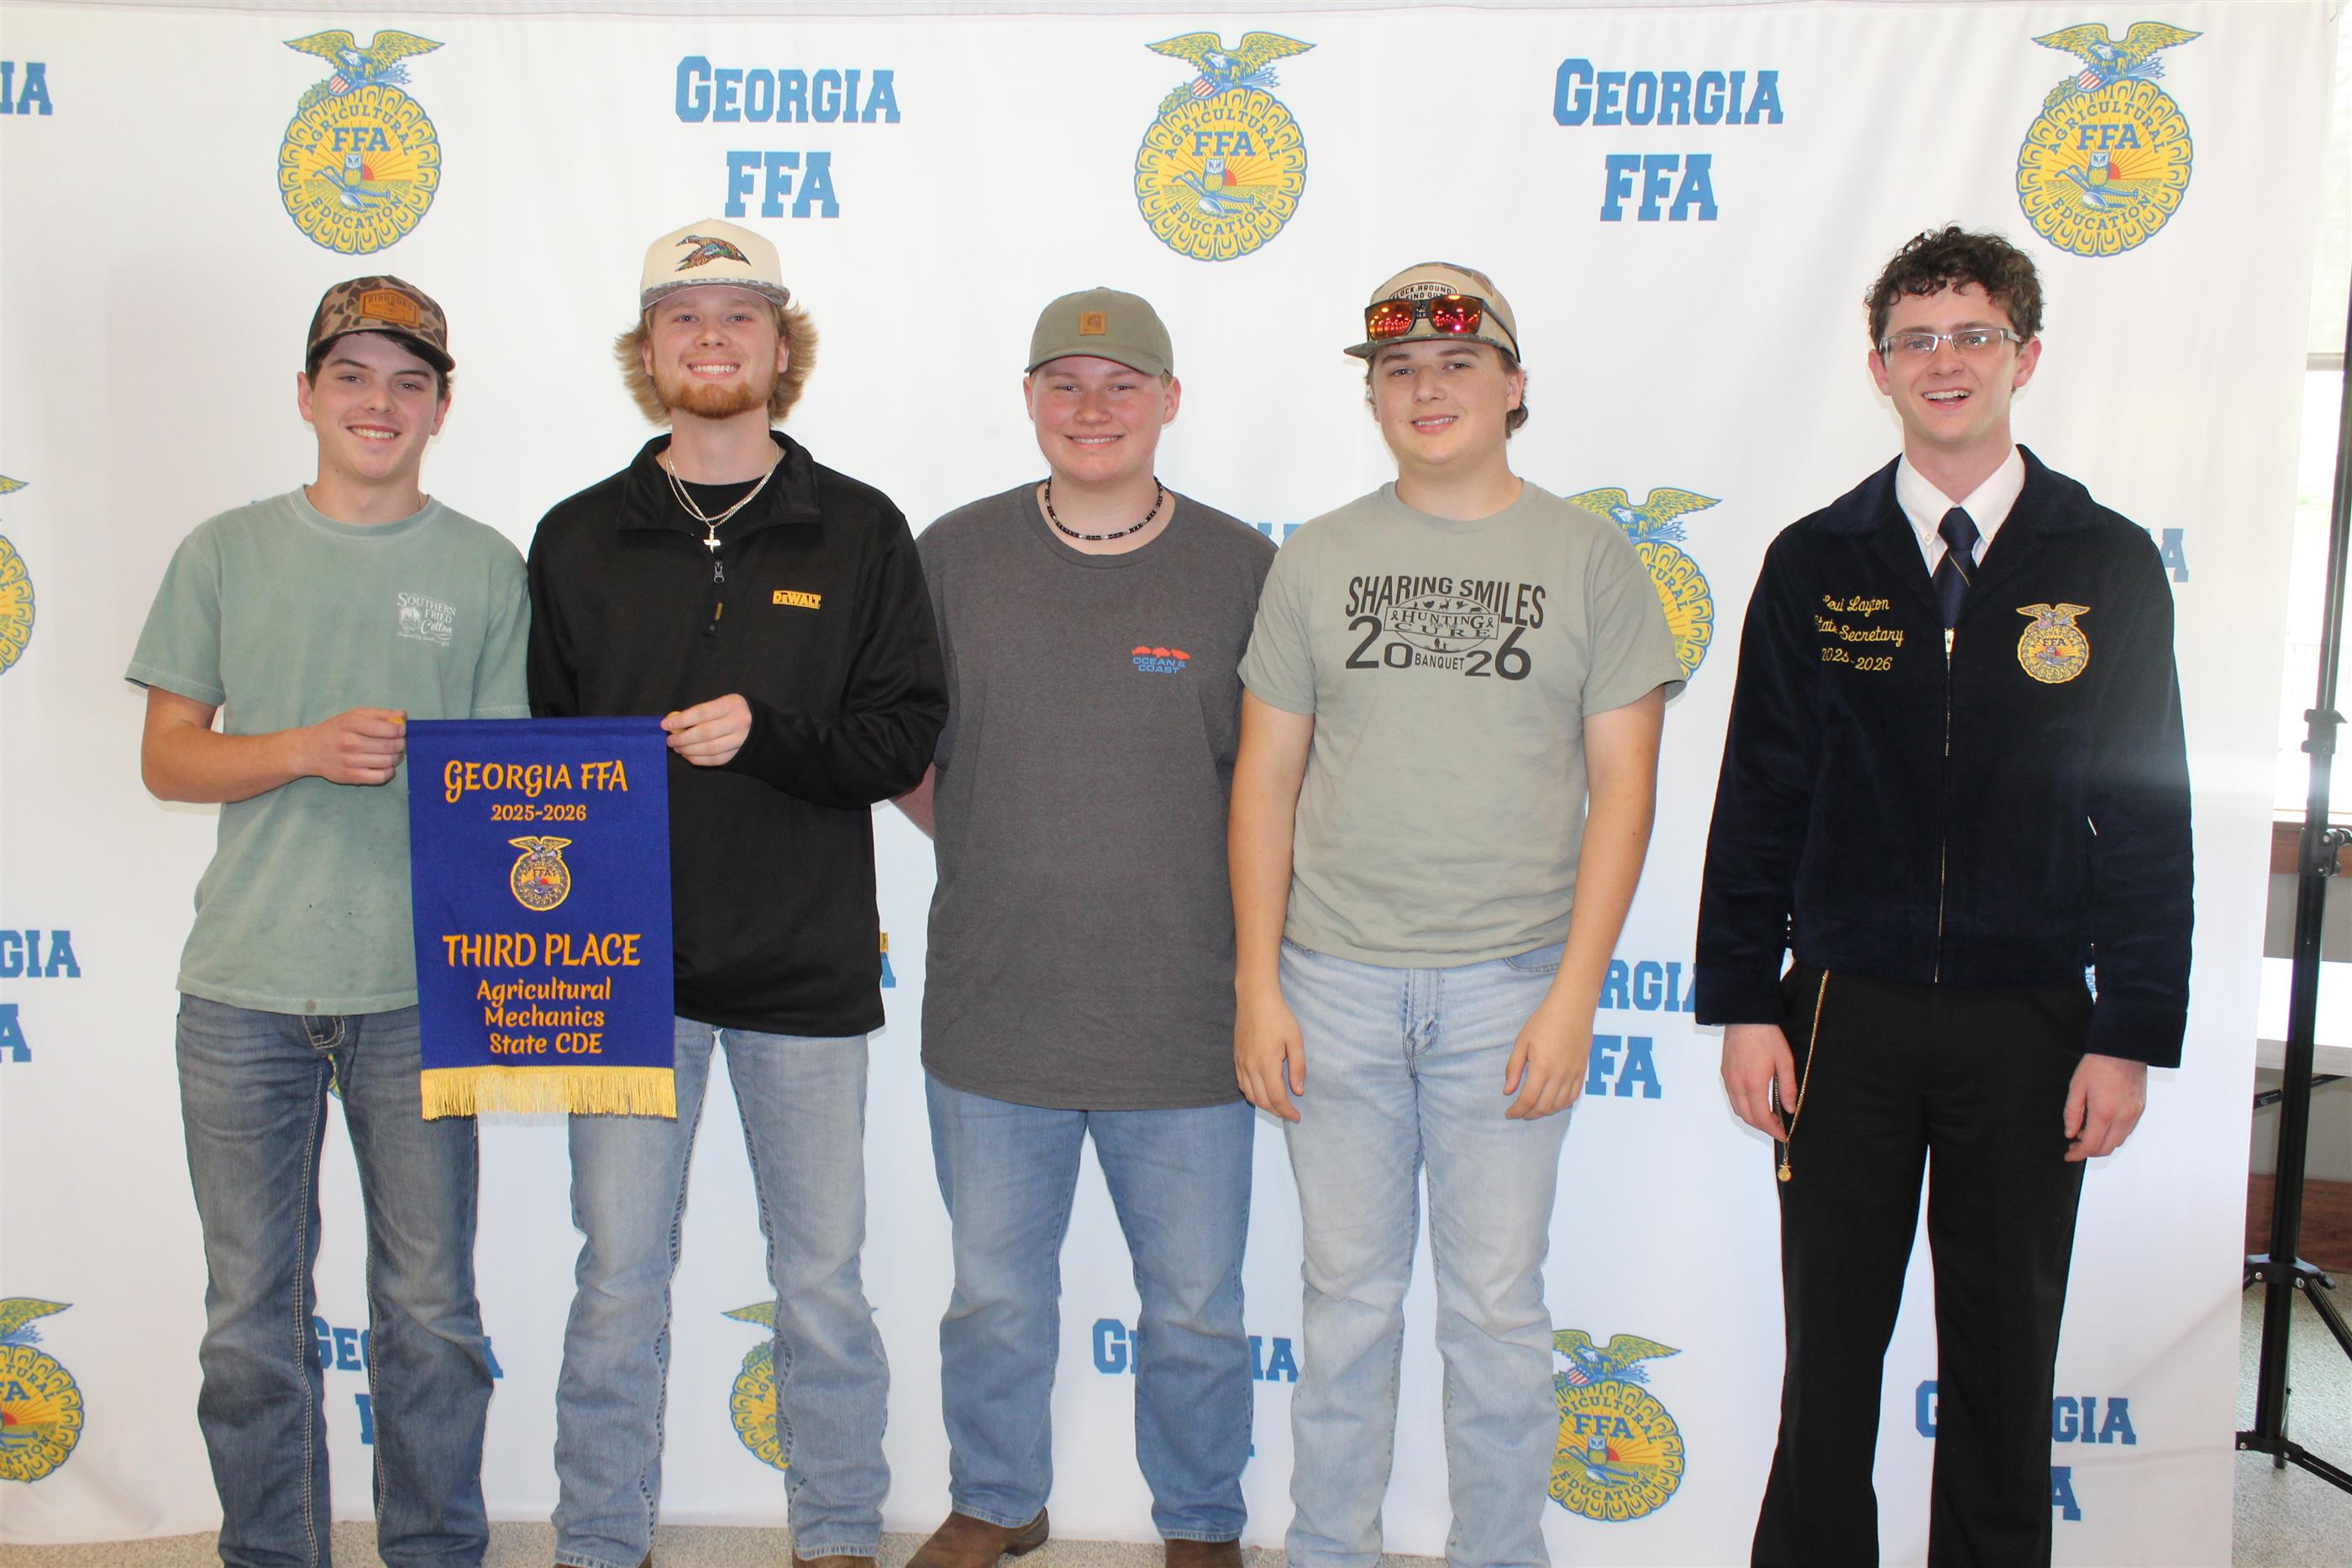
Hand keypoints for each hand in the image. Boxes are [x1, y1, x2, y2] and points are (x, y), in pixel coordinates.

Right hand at [306, 707, 405, 784]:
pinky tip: (387, 766)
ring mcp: (350, 761)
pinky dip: (390, 772)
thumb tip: (403, 715)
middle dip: (401, 744)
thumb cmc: (336, 730)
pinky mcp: (351, 776)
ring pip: (387, 762)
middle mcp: (349, 743)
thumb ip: (379, 714)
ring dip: (397, 758)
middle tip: (401, 743)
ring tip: (395, 753)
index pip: (383, 728)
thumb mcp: (354, 716)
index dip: (398, 730)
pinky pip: (380, 777)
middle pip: (388, 746)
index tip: (402, 731)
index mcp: (350, 724)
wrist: (310, 750)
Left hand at [664, 694, 751, 766]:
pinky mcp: (740, 754)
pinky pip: (716, 760)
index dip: (681, 720)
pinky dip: (699, 760)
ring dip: (689, 750)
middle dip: (683, 738)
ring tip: (678, 748)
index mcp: (732, 705)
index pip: (702, 713)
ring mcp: (741, 740)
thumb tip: (675, 723)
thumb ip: (701, 712)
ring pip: (709, 749)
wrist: (762, 725)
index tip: (665, 725)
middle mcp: (739, 722)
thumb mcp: (723, 703)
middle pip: (705, 733)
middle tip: (670, 741)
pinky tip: (689, 756)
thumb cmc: (735, 711)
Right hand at [1235, 986, 1304, 1122]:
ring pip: (1250, 1095)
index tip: (1297, 1117)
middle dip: (1277, 1111)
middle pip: (1262, 1101)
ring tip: (1278, 1105)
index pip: (1276, 1098)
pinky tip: (1263, 1092)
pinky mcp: (1236, 1058)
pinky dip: (1253, 1094)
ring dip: (1264, 1105)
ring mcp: (1241, 1063)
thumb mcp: (1295, 1040)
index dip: (1287, 1111)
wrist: (1255, 999)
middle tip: (1290, 1113)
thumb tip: (1298, 1091)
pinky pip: (1242, 1084)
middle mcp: (1250, 1067)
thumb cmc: (1278, 1017)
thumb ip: (1298, 1067)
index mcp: (1266, 1064)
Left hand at [1503, 1002, 1589, 1118]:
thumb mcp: (1522, 1042)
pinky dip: (1561, 1105)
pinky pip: (1573, 1097)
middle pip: (1543, 1106)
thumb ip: (1514, 1068)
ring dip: (1544, 1112)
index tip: (1509, 1113)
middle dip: (1529, 1114)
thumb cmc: (1544, 1021)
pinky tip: (1552, 1103)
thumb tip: (1507, 1091)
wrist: (1572, 1008)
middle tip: (1519, 1113)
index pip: (1527, 1099)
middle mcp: (1559, 1075)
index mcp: (1542, 1067)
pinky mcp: (1582, 1072)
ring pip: (1559, 1105)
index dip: (1517, 1110)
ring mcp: (1573, 1074)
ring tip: (1533, 1109)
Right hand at [1722, 1022, 1796, 1138]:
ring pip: (1738, 1109)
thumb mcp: (1785, 1061)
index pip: (1762, 1117)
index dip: (1773, 1130)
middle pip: (1748, 1118)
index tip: (1783, 1134)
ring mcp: (1729, 1079)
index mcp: (1753, 1083)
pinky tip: (1755, 1101)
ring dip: (1752, 1118)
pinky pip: (1732, 1098)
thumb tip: (1790, 1108)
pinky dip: (1743, 1106)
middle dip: (1763, 1127)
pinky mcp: (1725, 1073)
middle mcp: (1737, 1084)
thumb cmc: (1766, 1036)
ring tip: (1768, 1116)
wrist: (1745, 1017)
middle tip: (1778, 1127)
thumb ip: (1787, 1088)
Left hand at [2063, 1053, 2146, 1160]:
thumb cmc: (2099, 1064)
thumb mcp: (2077, 1087)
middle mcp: (2123, 1117)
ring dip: (2102, 1143)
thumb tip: (2070, 1133)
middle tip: (2075, 1145)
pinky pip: (2127, 1130)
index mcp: (2104, 1112)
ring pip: (2118, 1141)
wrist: (2124, 1048)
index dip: (2078, 1154)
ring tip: (2086, 1132)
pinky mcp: (2140, 1109)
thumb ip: (2072, 1113)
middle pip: (2107, 1148)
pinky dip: (2113, 1134)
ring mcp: (2134, 1114)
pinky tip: (2101, 1124)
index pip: (2091, 1145)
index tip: (2069, 1155)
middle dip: (2089, 1152)